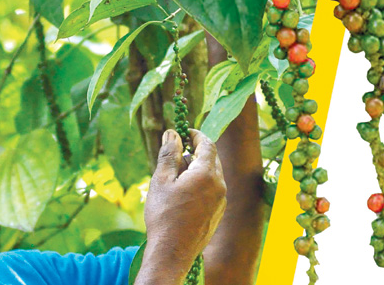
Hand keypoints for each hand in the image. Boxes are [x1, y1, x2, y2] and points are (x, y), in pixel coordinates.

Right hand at [135, 129, 226, 283]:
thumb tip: (172, 133)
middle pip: (211, 159)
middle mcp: (219, 186)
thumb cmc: (164, 215)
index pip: (207, 144)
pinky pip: (212, 190)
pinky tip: (182, 194)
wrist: (172, 252)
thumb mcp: (162, 180)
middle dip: (194, 152)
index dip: (195, 135)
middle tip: (175, 152)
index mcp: (207, 174)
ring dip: (196, 169)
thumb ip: (168, 154)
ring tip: (174, 176)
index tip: (183, 131)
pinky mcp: (218, 214)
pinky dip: (200, 184)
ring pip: (212, 175)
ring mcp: (221, 201)